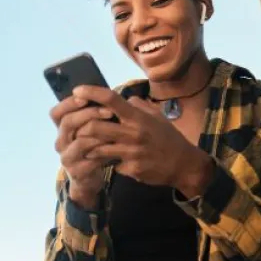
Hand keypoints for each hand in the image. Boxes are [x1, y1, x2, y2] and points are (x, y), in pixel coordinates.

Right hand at [50, 96, 114, 208]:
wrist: (90, 178)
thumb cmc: (93, 147)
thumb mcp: (91, 129)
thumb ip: (93, 114)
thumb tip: (105, 93)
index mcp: (62, 129)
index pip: (57, 112)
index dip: (68, 103)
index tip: (84, 97)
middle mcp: (61, 142)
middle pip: (68, 122)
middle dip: (89, 114)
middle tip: (109, 111)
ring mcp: (67, 157)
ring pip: (79, 141)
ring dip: (98, 133)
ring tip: (115, 129)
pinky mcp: (77, 171)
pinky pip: (90, 158)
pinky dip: (103, 151)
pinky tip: (115, 147)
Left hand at [73, 85, 213, 195]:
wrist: (183, 165)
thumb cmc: (169, 138)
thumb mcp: (157, 117)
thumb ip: (139, 106)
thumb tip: (124, 98)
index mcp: (138, 117)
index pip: (111, 100)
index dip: (92, 93)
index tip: (77, 90)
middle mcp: (133, 133)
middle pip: (95, 127)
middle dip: (81, 127)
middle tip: (76, 128)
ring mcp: (131, 153)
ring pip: (98, 148)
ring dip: (88, 147)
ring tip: (85, 146)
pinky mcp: (131, 169)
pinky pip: (112, 164)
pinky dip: (108, 162)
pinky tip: (109, 162)